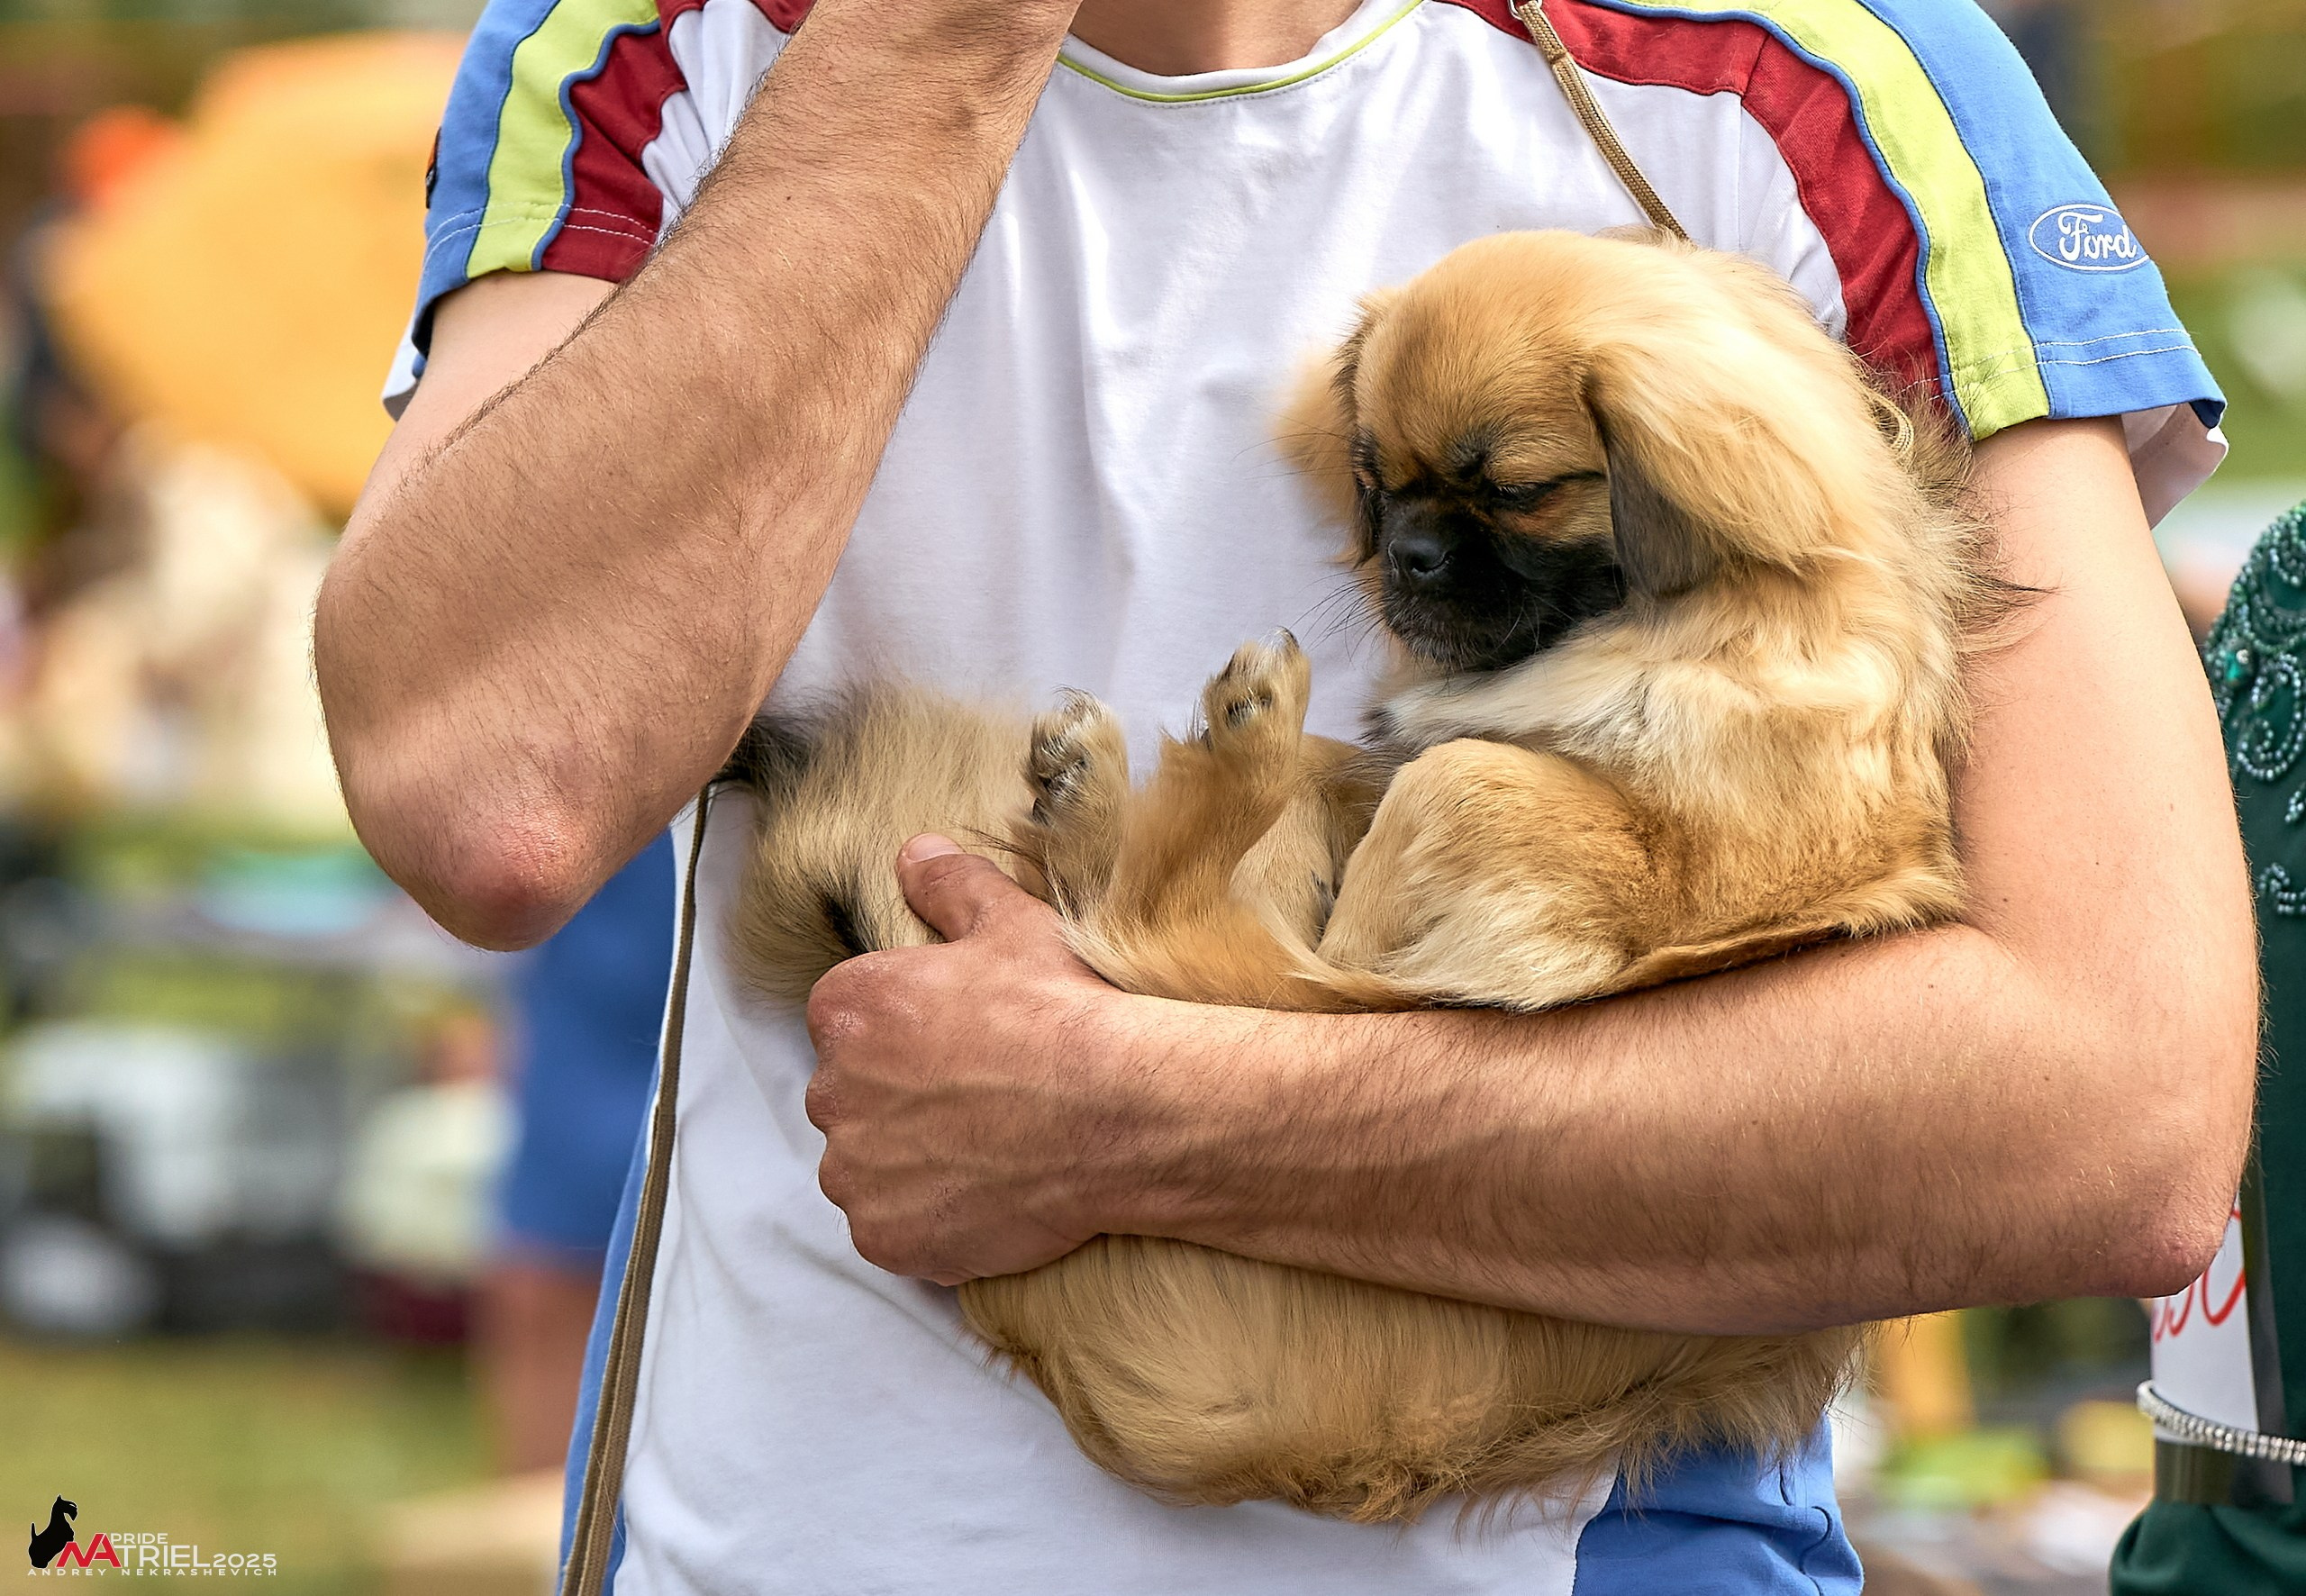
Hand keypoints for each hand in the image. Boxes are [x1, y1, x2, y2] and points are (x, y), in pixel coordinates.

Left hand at [803, 834, 1133, 1283]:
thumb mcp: (1012, 925)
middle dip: (899, 1100)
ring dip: (908, 1164)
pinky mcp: (885, 1236)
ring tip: (987, 1152)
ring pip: (867, 1167)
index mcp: (848, 1008)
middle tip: (980, 1100)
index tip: (959, 1046)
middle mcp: (831, 1091)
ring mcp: (855, 1172)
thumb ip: (950, 886)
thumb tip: (914, 852)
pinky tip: (985, 1197)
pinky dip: (927, 1221)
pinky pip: (890, 1230)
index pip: (849, 1024)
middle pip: (852, 1098)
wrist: (1119, 1110)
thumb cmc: (1064, 1011)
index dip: (906, 1036)